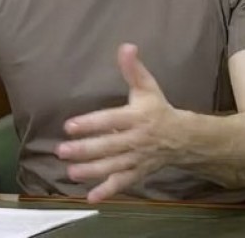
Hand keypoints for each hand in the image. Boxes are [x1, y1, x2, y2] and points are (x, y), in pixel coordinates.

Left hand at [56, 43, 178, 202]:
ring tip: (70, 172)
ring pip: (112, 166)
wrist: (183, 138)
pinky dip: (108, 191)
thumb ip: (133, 69)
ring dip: (91, 171)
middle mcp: (136, 140)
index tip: (70, 125)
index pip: (110, 120)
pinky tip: (91, 197)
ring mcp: (136, 159)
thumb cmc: (158, 109)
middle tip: (62, 151)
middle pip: (108, 146)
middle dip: (85, 150)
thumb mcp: (147, 86)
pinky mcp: (137, 173)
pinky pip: (122, 183)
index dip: (90, 123)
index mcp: (136, 117)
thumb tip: (126, 46)